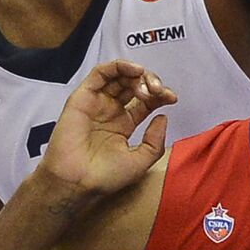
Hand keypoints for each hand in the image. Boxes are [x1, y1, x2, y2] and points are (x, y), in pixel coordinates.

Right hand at [36, 60, 177, 198]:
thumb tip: (162, 117)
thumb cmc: (104, 177)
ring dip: (137, 74)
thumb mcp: (140, 161)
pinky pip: (100, 74)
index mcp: (124, 124)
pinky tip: (134, 71)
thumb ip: (155, 141)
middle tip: (158, 91)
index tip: (172, 98)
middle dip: (151, 83)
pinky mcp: (82, 97)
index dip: (160, 95)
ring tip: (147, 85)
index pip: (145, 101)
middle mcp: (110, 111)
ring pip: (119, 76)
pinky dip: (118, 66)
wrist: (77, 183)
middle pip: (134, 85)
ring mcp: (97, 103)